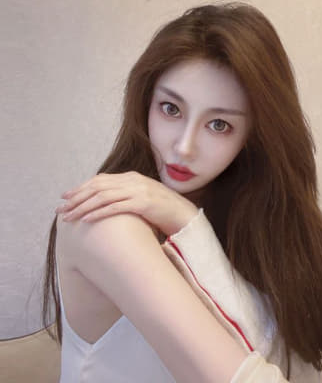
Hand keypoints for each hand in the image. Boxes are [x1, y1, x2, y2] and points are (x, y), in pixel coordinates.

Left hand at [55, 172, 198, 236]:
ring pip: (103, 196)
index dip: (81, 187)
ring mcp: (138, 191)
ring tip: (69, 217)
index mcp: (131, 177)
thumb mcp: (142, 197)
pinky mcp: (143, 203)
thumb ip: (126, 194)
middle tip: (61, 208)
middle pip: (97, 186)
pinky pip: (115, 207)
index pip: (100, 179)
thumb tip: (105, 201)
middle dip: (76, 197)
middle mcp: (133, 181)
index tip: (66, 196)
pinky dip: (99, 213)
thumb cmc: (162, 210)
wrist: (185, 215)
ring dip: (83, 207)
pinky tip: (87, 220)